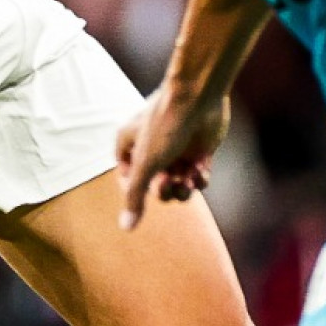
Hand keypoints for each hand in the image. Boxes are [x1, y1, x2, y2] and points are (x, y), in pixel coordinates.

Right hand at [117, 84, 230, 229]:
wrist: (197, 97)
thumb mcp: (146, 164)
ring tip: (188, 184)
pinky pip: (198, 176)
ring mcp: (178, 148)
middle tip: (170, 184)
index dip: (136, 190)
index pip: (127, 177)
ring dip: (183, 189)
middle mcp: (153, 146)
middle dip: (163, 189)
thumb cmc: (165, 125)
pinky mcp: (200, 150)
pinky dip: (200, 180)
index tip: (147, 187)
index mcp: (131, 143)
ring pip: (178, 182)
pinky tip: (200, 175)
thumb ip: (136, 196)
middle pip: (155, 183)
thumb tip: (126, 228)